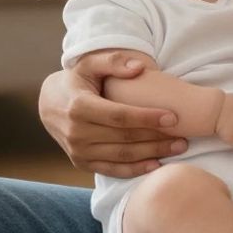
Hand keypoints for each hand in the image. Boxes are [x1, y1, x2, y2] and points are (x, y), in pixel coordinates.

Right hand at [39, 51, 186, 177]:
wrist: (49, 105)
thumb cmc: (76, 80)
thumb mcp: (90, 64)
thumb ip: (114, 61)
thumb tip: (139, 67)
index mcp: (79, 107)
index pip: (120, 116)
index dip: (147, 118)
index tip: (173, 117)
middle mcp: (77, 133)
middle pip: (125, 138)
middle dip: (157, 138)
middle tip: (184, 135)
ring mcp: (78, 151)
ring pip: (122, 156)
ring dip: (152, 154)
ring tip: (178, 148)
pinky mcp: (82, 163)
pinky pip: (112, 170)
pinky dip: (135, 170)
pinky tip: (157, 164)